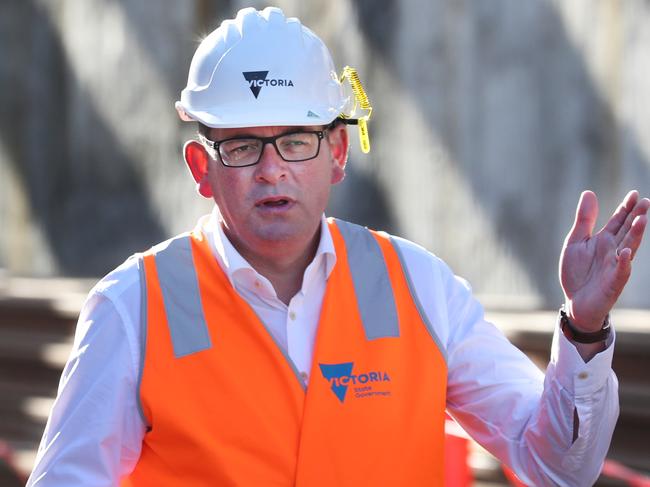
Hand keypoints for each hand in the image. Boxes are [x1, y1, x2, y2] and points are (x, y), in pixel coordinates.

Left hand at [560, 190, 648, 330]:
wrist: (575, 302)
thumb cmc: (577, 272)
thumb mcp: (575, 242)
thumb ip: (584, 220)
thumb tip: (589, 193)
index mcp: (604, 240)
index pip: (619, 221)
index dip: (626, 208)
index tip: (634, 194)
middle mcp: (614, 251)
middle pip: (628, 231)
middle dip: (636, 217)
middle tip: (646, 201)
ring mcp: (615, 266)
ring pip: (629, 248)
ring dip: (636, 235)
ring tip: (641, 220)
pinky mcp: (613, 282)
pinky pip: (620, 272)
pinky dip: (623, 263)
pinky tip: (625, 253)